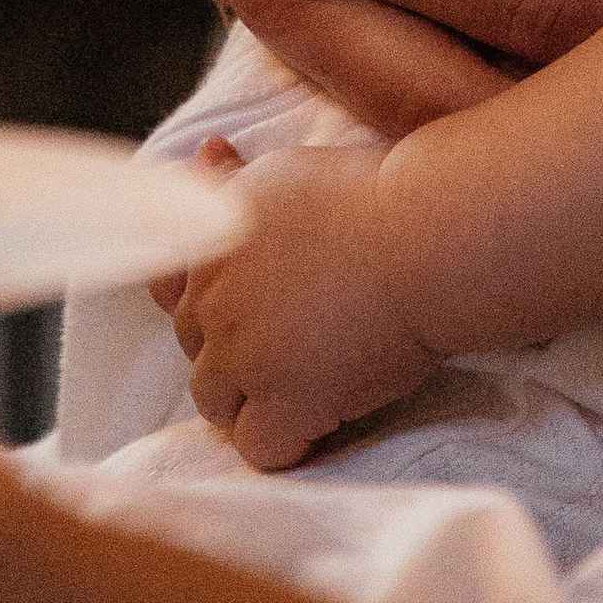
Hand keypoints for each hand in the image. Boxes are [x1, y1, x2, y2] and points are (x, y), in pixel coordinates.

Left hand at [157, 140, 439, 468]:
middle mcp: (216, 300)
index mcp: (213, 245)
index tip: (264, 308)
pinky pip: (259, 448)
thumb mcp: (287, 169)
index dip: (218, 307)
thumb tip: (207, 154)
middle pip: (195, 349)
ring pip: (214, 402)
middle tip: (296, 346)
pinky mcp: (285, 401)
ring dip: (250, 400)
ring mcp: (245, 355)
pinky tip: (320, 422)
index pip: (175, 294)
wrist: (428, 238)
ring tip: (305, 385)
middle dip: (234, 352)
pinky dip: (286, 443)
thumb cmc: (375, 195)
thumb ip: (234, 177)